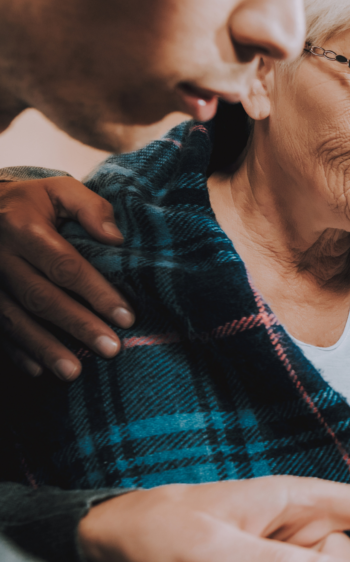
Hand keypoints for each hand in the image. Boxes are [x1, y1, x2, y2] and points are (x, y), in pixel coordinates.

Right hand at [0, 177, 131, 379]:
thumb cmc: (30, 201)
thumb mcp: (58, 189)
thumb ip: (90, 207)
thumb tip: (116, 238)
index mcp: (22, 228)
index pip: (64, 265)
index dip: (96, 292)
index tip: (125, 316)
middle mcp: (1, 258)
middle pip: (42, 297)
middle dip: (78, 325)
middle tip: (111, 349)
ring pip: (16, 319)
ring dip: (45, 348)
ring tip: (74, 372)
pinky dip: (16, 351)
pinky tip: (38, 370)